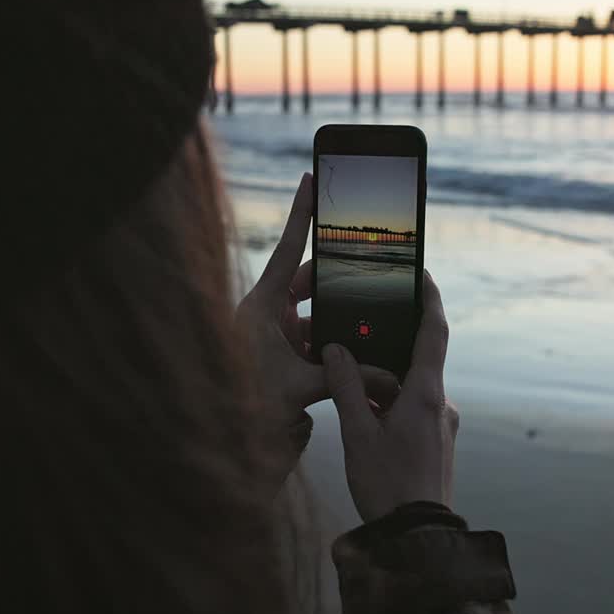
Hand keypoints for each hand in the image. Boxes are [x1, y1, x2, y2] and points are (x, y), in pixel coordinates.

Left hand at [236, 173, 399, 426]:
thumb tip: (390, 378)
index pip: (289, 248)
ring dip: (337, 319)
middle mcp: (265, 311)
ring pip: (313, 311)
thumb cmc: (249, 403)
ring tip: (367, 324)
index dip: (301, 212)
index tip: (310, 177)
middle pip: (310, 281)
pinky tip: (353, 353)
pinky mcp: (278, 350)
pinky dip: (329, 341)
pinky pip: (309, 334)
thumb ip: (346, 377)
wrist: (223, 436)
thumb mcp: (301, 387)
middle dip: (339, 283)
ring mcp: (271, 330)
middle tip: (368, 277)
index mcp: (262, 305)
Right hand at [322, 271, 456, 522]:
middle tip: (361, 324)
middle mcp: (439, 403)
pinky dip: (388, 400)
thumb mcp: (357, 435)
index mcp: (425, 394)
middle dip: (389, 341)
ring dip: (383, 378)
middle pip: (418, 356)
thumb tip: (335, 350)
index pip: (434, 330)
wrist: (417, 538)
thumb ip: (345, 388)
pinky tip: (362, 414)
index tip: (420, 271)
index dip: (429, 296)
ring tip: (349, 376)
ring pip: (411, 385)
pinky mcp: (435, 441)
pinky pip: (412, 408)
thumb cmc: (388, 487)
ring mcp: (441, 424)